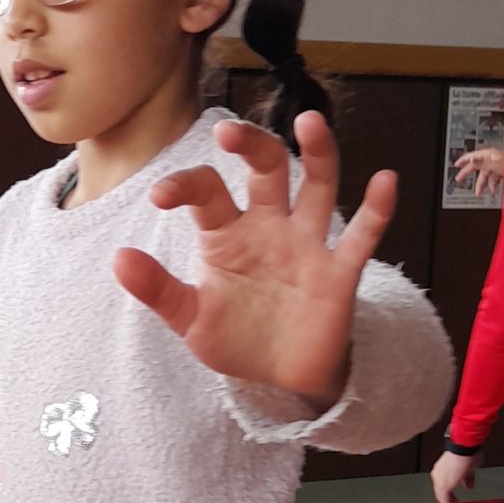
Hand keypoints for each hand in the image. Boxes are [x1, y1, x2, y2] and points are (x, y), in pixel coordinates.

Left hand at [113, 116, 396, 403]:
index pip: (207, 191)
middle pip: (267, 168)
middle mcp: (270, 226)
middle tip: (229, 134)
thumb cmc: (236, 339)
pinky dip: (376, 210)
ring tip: (309, 122)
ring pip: (317, 186)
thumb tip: (118, 259)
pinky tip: (385, 180)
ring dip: (318, 153)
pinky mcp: (339, 273)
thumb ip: (158, 289)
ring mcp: (308, 245)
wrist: (279, 380)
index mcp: (228, 233)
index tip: (160, 196)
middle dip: (251, 144)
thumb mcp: (190, 319)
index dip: (184, 186)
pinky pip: (363, 236)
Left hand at [431, 448, 474, 502]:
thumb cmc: (467, 452)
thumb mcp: (469, 467)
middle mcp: (438, 475)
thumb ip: (467, 478)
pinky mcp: (443, 486)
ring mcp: (439, 480)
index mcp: (442, 470)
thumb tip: (468, 485)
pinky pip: (447, 502)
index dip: (453, 496)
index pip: (446, 487)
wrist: (465, 447)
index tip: (460, 501)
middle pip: (443, 495)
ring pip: (444, 499)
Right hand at [453, 147, 503, 198]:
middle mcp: (493, 158)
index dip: (463, 160)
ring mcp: (498, 164)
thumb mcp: (494, 164)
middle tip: (459, 179)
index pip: (472, 156)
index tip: (456, 164)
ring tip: (479, 193)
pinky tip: (492, 191)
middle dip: (468, 174)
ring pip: (486, 175)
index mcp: (489, 154)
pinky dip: (492, 185)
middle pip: (477, 166)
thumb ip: (481, 163)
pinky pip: (494, 178)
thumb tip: (470, 161)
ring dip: (482, 185)